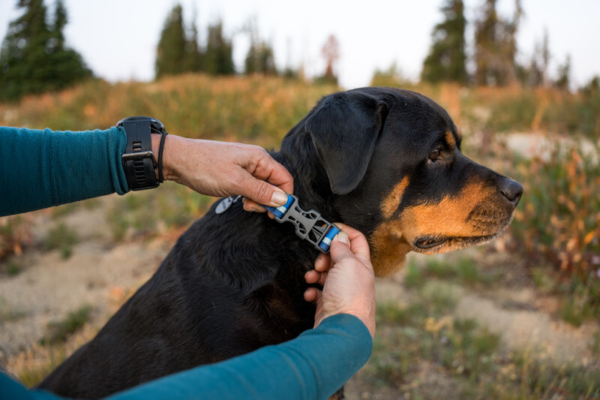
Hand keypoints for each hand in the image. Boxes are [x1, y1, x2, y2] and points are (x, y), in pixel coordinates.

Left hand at [153, 135, 292, 210]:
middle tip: (252, 208)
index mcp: (260, 158)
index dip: (284, 197)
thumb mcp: (235, 182)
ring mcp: (246, 166)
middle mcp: (256, 160)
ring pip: (262, 187)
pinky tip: (238, 199)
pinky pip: (251, 187)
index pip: (284, 179)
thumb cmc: (205, 167)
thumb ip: (260, 191)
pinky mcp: (236, 173)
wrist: (178, 160)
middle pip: (275, 184)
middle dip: (268, 200)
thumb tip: (282, 200)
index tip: (274, 214)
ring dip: (257, 200)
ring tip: (243, 204)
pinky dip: (248, 196)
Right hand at [303, 224, 375, 338]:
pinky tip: (311, 294)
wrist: (343, 329)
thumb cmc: (350, 297)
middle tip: (319, 262)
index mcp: (361, 265)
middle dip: (324, 256)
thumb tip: (339, 236)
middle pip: (337, 257)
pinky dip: (312, 290)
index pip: (356, 240)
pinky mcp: (329, 303)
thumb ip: (342, 249)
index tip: (329, 228)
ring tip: (312, 278)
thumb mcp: (347, 264)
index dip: (343, 231)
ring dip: (315, 273)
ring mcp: (341, 291)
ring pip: (326, 274)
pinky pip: (318, 291)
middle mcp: (353, 277)